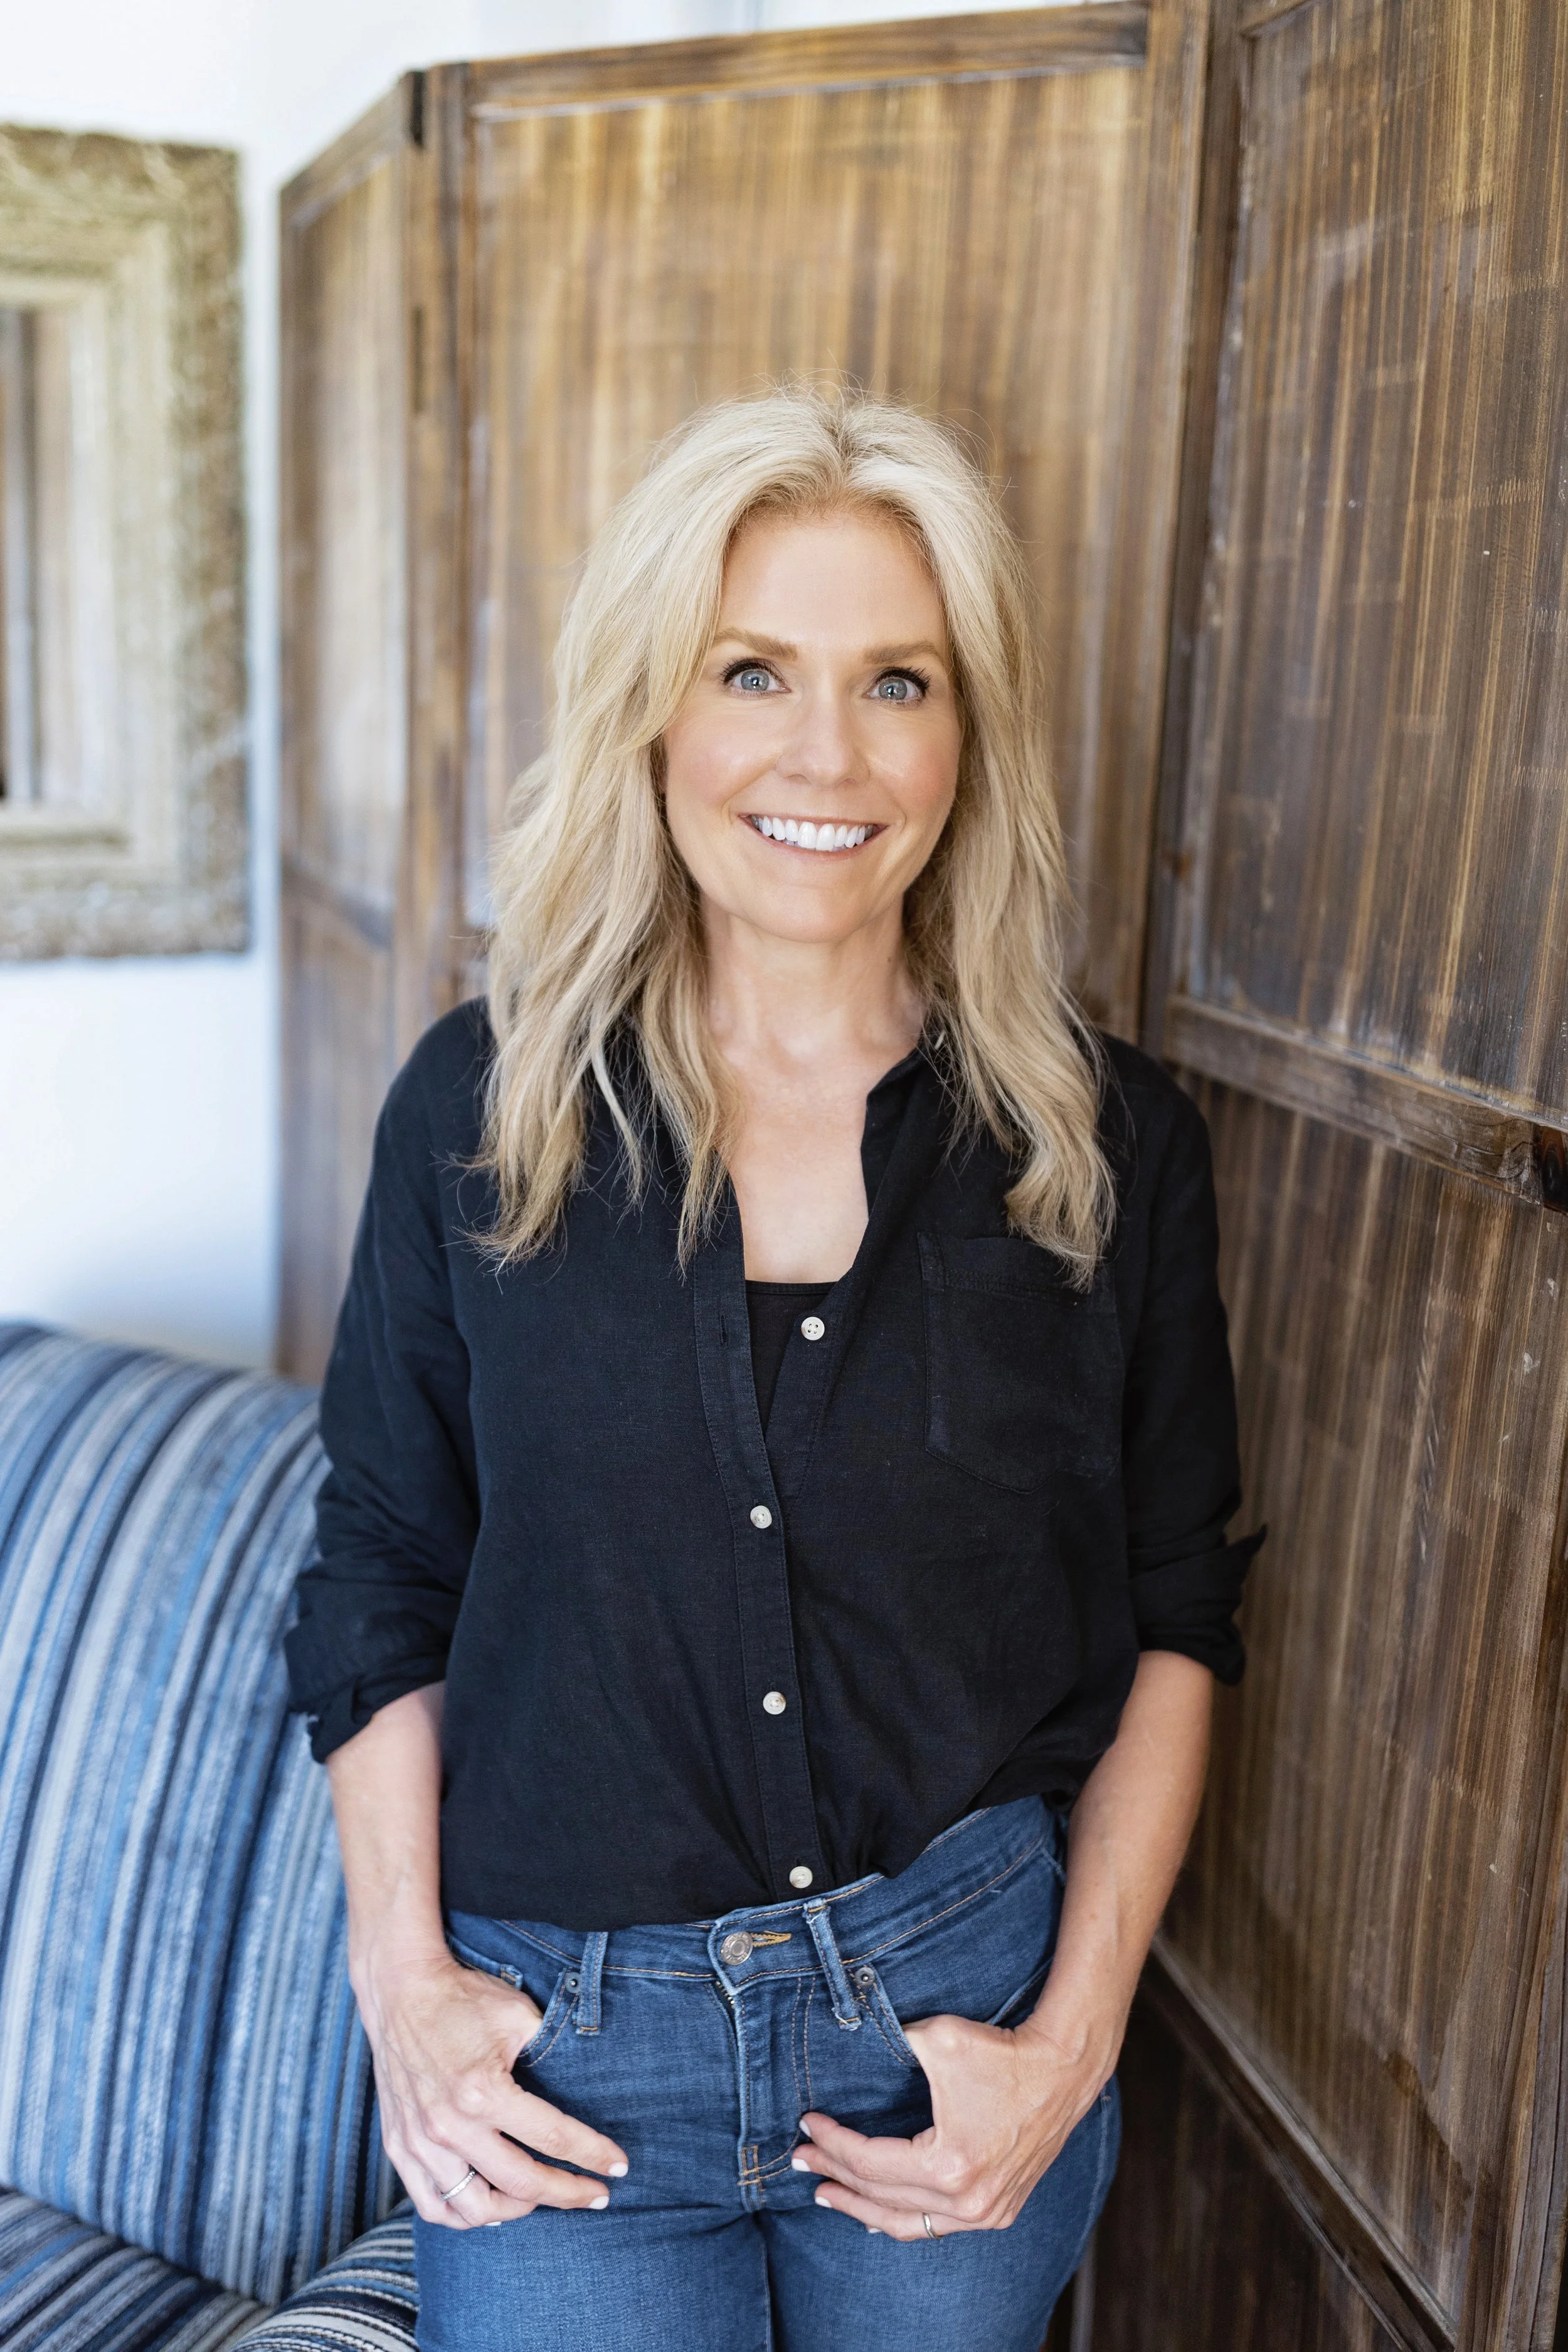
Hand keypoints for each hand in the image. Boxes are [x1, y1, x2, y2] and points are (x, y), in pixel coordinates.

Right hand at [358, 1949, 628, 2229]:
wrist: (401, 1992)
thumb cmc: (464, 2000)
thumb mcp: (519, 2014)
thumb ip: (552, 2050)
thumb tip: (589, 2082)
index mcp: (483, 2091)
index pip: (553, 2137)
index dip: (592, 2154)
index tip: (618, 2167)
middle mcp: (450, 2126)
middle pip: (521, 2183)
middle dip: (568, 2194)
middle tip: (595, 2196)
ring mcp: (420, 2143)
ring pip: (475, 2209)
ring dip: (517, 2210)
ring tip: (541, 2196)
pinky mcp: (400, 2148)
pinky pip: (434, 2207)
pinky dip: (466, 2215)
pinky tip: (491, 2203)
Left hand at [792, 1999, 1117, 2241]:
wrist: (1063, 2068)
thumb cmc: (1001, 2051)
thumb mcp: (937, 2038)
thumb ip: (891, 2043)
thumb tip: (852, 2043)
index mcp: (948, 2166)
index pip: (871, 2163)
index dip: (832, 2143)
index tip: (806, 2124)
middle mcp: (967, 2203)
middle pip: (881, 2196)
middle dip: (835, 2176)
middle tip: (801, 2159)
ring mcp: (986, 2213)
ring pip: (907, 2225)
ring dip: (862, 2208)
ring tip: (826, 2193)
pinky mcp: (1000, 2210)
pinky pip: (938, 2228)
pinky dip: (903, 2220)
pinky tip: (876, 2214)